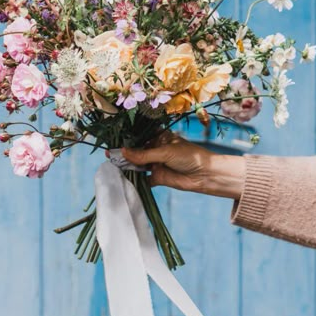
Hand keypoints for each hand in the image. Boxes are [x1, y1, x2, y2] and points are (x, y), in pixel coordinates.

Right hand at [121, 131, 244, 199]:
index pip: (140, 137)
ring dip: (127, 165)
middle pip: (136, 151)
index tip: (114, 141)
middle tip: (110, 154)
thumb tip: (123, 151)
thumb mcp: (165, 152)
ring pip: (137, 164)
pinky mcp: (157, 178)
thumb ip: (144, 154)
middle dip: (124, 153)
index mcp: (159, 137)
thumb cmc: (189, 156)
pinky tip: (123, 177)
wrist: (205, 175)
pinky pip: (142, 178)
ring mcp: (156, 164)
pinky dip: (134, 178)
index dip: (127, 139)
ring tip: (113, 164)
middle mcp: (156, 149)